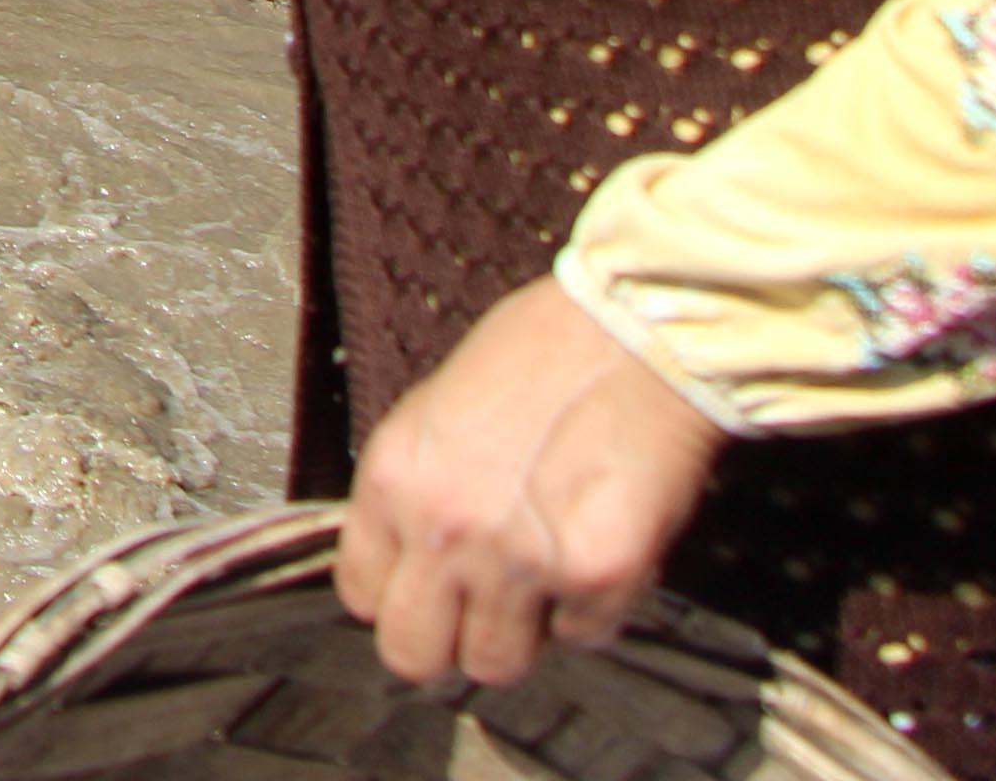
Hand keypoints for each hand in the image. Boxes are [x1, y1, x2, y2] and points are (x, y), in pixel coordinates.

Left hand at [337, 276, 723, 689]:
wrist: (635, 332)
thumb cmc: (545, 352)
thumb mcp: (440, 411)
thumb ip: (420, 490)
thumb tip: (414, 554)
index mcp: (394, 480)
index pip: (360, 593)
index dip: (397, 597)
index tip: (424, 590)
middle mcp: (444, 530)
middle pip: (412, 654)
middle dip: (445, 643)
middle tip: (479, 614)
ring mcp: (519, 561)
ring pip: (497, 664)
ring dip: (522, 633)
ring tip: (545, 578)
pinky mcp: (596, 577)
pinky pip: (582, 636)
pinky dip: (593, 611)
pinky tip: (598, 551)